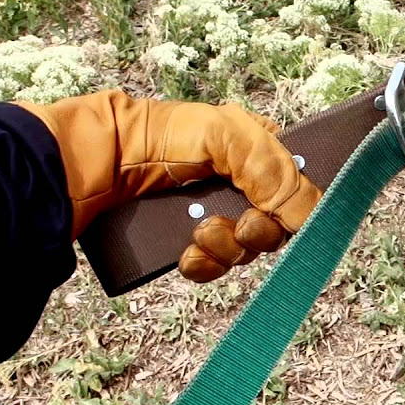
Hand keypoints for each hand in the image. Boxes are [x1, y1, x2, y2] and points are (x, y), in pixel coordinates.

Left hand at [17, 90, 321, 282]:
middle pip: (277, 226)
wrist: (94, 169)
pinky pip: (214, 268)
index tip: (287, 215)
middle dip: (260, 231)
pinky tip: (188, 253)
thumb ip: (277, 172)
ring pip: (247, 251)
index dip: (299, 206)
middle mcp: (238, 186)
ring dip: (228, 248)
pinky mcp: (186, 244)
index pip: (299, 187)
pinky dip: (206, 265)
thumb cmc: (159, 138)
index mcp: (256, 152)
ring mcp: (212, 215)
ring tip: (199, 233)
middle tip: (240, 225)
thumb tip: (310, 215)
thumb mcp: (229, 136)